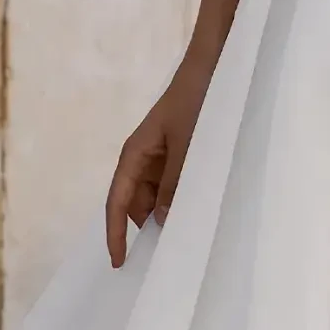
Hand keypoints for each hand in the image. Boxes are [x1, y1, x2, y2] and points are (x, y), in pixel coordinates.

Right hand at [103, 62, 215, 266]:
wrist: (214, 66)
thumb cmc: (196, 101)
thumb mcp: (188, 145)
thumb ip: (176, 183)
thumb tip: (163, 221)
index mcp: (134, 155)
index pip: (117, 202)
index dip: (116, 233)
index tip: (119, 262)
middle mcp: (144, 158)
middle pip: (137, 204)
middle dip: (147, 228)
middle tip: (167, 257)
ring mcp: (162, 157)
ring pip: (158, 197)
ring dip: (168, 213)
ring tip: (187, 235)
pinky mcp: (181, 154)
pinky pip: (175, 185)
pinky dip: (182, 199)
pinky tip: (198, 211)